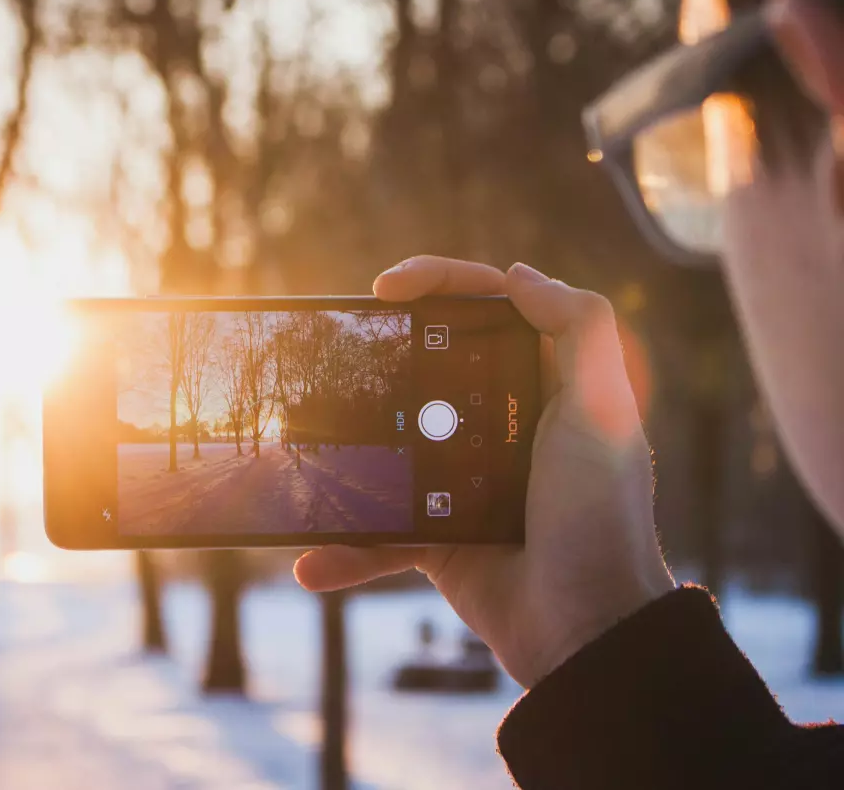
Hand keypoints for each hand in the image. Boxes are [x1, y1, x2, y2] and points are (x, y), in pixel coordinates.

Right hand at [295, 257, 674, 687]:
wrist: (585, 632)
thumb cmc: (600, 518)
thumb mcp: (604, 411)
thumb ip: (580, 329)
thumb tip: (517, 276)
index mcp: (543, 383)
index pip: (487, 308)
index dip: (438, 282)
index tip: (385, 288)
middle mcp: (501, 422)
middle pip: (428, 362)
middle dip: (379, 352)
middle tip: (338, 349)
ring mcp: (463, 478)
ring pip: (391, 443)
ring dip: (348, 448)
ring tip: (305, 442)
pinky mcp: (438, 534)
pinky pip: (380, 532)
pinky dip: (349, 550)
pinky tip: (313, 560)